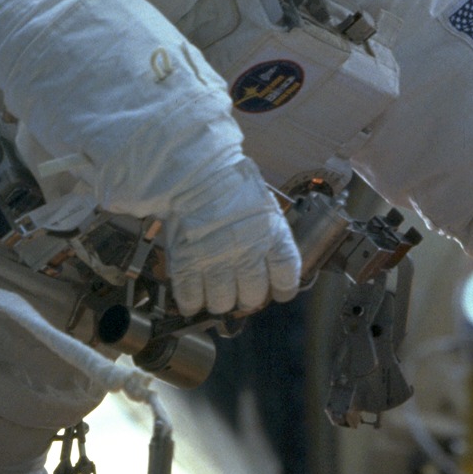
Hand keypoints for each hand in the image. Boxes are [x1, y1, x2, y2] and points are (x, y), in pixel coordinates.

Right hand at [162, 157, 300, 315]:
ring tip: (214, 288)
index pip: (286, 278)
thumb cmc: (233, 186)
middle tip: (238, 286)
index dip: (282, 288)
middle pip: (253, 296)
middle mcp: (247, 252)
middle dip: (247, 295)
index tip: (277, 289)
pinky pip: (191, 299)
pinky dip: (191, 301)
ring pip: (222, 303)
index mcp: (272, 235)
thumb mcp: (265, 208)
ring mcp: (216, 259)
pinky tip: (192, 293)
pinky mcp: (186, 262)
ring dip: (219, 299)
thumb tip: (272, 269)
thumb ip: (271, 239)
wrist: (196, 170)